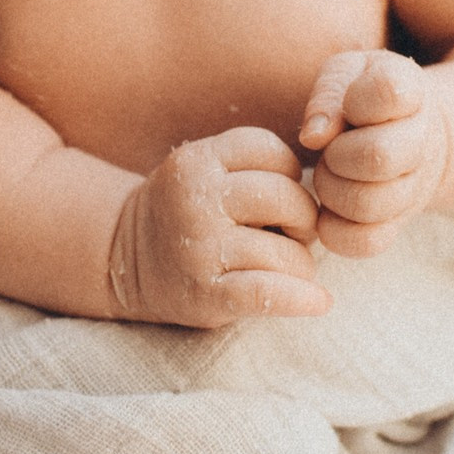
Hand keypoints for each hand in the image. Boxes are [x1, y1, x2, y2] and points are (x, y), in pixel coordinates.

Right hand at [107, 126, 329, 326]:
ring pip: (286, 252)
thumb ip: (253, 168)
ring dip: (300, 264)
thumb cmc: (185, 213)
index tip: (282, 194)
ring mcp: (199, 247)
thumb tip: (330, 186)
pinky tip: (319, 302)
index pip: (271, 151)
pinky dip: (302, 300)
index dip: (290, 173)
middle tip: (293, 235)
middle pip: (286, 197)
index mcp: (197, 160)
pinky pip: (269, 293)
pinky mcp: (206, 292)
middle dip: (303, 219)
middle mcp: (195, 199)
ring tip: (286, 268)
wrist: (122, 260)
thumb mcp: (204, 172)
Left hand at [300, 50, 450, 256]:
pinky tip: (330, 206)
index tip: (352, 104)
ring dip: (331, 190)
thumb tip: (312, 137)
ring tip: (329, 174)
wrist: (408, 129)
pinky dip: (335, 229)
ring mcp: (414, 188)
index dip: (356, 100)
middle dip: (336, 155)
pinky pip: (365, 242)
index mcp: (410, 91)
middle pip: (377, 157)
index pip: (388, 91)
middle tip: (329, 149)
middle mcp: (422, 141)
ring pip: (368, 205)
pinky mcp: (398, 224)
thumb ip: (328, 94)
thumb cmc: (364, 95)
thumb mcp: (346, 73)